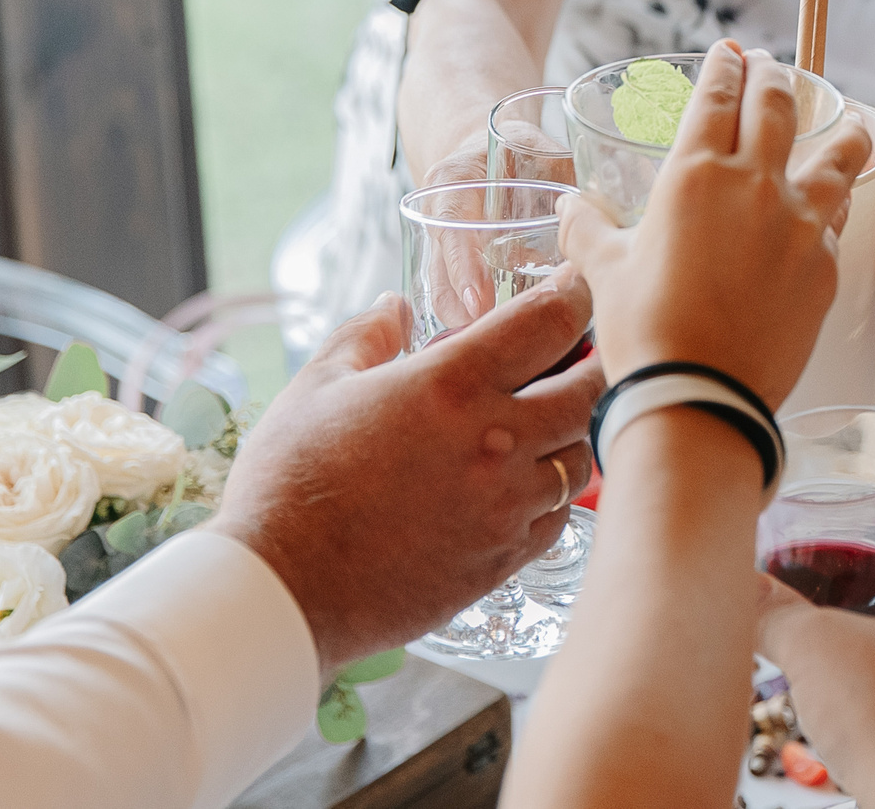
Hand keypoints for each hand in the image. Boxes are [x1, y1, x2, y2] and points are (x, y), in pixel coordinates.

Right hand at [212, 281, 600, 675]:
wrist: (282, 588)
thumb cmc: (289, 482)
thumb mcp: (317, 386)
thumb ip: (367, 336)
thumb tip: (395, 305)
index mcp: (449, 385)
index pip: (548, 322)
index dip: (573, 295)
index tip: (576, 287)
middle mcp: (493, 443)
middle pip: (588, 388)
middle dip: (592, 363)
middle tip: (579, 354)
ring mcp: (504, 506)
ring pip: (580, 455)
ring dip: (572, 430)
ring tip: (548, 419)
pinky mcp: (501, 559)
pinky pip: (559, 515)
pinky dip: (554, 491)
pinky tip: (525, 482)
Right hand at [562, 40, 868, 404]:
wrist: (699, 397)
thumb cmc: (643, 332)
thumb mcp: (605, 271)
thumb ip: (587, 228)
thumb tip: (567, 205)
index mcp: (694, 174)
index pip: (717, 97)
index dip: (724, 67)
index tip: (730, 52)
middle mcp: (754, 186)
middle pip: (776, 107)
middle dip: (773, 76)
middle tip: (772, 65)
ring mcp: (800, 224)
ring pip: (836, 157)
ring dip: (844, 131)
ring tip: (852, 121)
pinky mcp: (826, 266)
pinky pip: (838, 222)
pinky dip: (839, 206)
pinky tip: (841, 207)